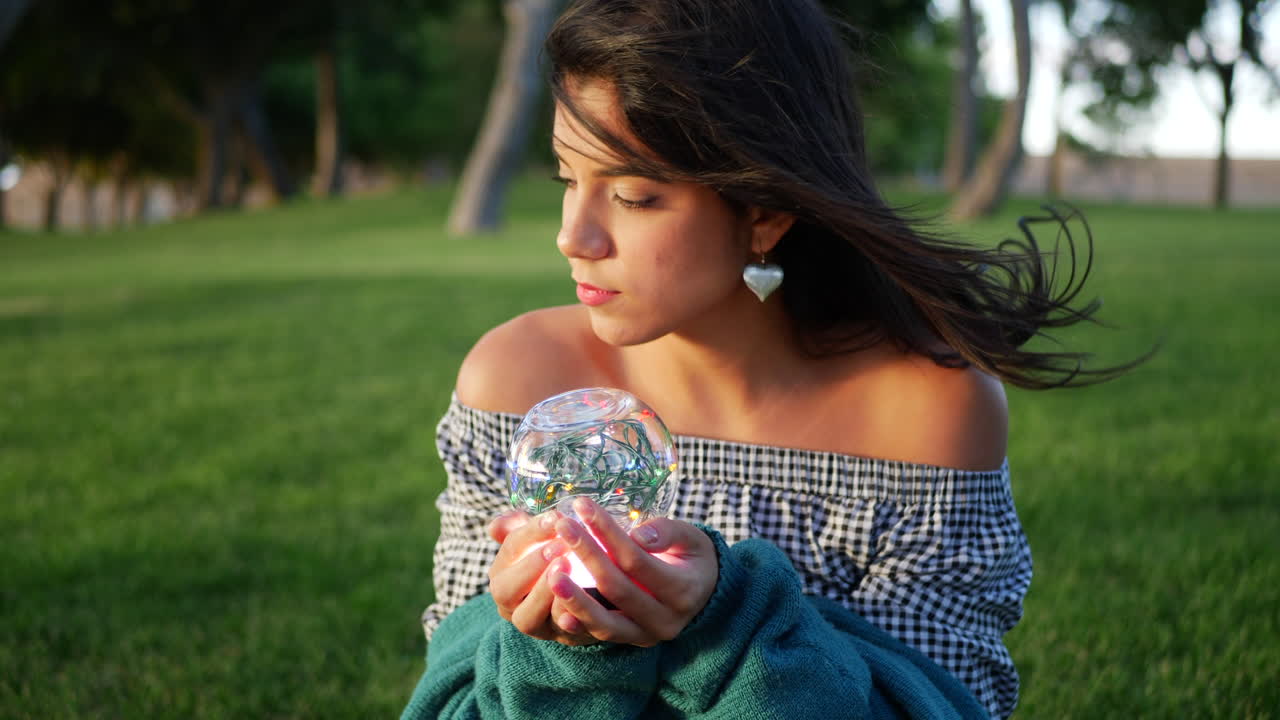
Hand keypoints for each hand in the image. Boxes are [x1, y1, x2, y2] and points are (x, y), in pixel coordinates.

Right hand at [485, 510, 586, 643]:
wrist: (592, 594)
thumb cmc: (562, 559)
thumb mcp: (543, 541)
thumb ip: (525, 531)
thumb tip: (497, 526)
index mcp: (503, 572)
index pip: (510, 549)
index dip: (531, 532)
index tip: (555, 517)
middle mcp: (510, 602)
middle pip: (505, 589)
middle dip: (531, 566)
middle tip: (559, 546)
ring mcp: (533, 624)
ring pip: (528, 617)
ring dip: (545, 592)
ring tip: (568, 567)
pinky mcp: (560, 638)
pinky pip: (560, 634)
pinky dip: (567, 622)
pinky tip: (577, 608)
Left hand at [546, 497, 717, 646]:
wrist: (704, 592)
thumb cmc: (693, 556)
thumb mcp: (691, 537)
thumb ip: (667, 533)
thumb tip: (637, 535)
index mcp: (683, 590)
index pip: (636, 559)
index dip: (608, 533)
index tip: (582, 507)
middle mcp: (666, 619)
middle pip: (617, 588)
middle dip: (586, 555)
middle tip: (562, 527)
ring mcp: (647, 635)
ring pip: (606, 622)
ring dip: (576, 599)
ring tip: (551, 575)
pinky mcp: (631, 641)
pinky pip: (601, 635)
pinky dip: (579, 623)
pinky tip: (557, 610)